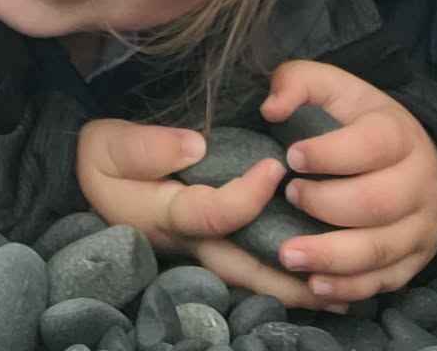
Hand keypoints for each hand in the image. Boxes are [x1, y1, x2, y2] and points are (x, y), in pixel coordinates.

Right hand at [76, 119, 322, 305]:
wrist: (91, 177)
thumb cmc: (103, 158)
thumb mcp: (109, 144)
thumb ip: (148, 146)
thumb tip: (197, 146)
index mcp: (167, 213)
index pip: (213, 214)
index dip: (247, 196)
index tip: (275, 167)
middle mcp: (190, 242)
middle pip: (244, 268)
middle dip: (289, 273)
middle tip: (336, 272)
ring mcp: (202, 251)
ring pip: (253, 278)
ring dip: (296, 287)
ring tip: (345, 292)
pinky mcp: (211, 249)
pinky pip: (251, 271)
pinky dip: (286, 281)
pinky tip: (323, 283)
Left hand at [255, 60, 436, 303]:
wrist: (416, 158)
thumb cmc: (359, 122)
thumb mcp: (333, 88)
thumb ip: (298, 83)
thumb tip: (271, 108)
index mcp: (399, 134)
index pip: (372, 145)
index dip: (330, 153)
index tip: (291, 156)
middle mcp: (419, 182)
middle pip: (376, 203)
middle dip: (326, 205)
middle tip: (289, 197)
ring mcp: (421, 226)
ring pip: (380, 249)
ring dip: (331, 257)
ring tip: (288, 255)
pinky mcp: (414, 260)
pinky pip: (384, 281)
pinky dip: (349, 288)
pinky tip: (315, 286)